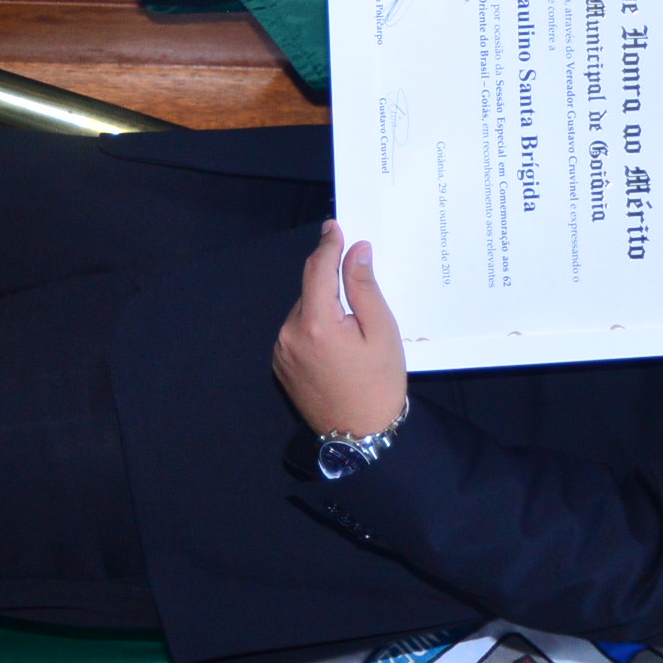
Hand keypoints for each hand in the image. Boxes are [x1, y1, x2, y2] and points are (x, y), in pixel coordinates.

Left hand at [273, 223, 409, 437]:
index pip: (317, 269)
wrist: (360, 436)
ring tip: (352, 332)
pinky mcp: (280, 366)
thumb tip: (355, 250)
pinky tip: (337, 347)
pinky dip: (314, 329)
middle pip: (311, 290)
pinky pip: (298, 333)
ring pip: (304, 311)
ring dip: (323, 308)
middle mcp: (290, 334)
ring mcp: (281, 352)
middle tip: (361, 294)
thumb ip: (364, 287)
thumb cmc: (378, 384)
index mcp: (316, 322)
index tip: (334, 226)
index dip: (328, 244)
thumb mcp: (381, 331)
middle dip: (332, 284)